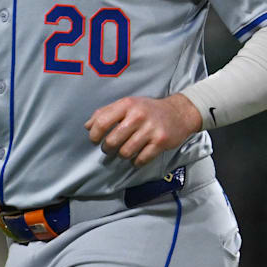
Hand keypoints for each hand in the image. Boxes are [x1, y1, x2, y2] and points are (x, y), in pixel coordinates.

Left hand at [85, 94, 201, 166]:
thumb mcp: (127, 104)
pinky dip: (136, 162)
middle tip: (109, 148)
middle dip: (107, 148)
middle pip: (112, 140)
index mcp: (127, 105)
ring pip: (126, 152)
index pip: (102, 122)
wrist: (178, 113)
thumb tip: (87, 126)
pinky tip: (136, 158)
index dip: (94, 134)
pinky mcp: (160, 142)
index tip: (94, 140)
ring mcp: (150, 129)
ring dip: (121, 155)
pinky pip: (141, 159)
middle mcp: (138, 116)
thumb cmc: (147, 109)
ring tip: (123, 151)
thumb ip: (105, 113)